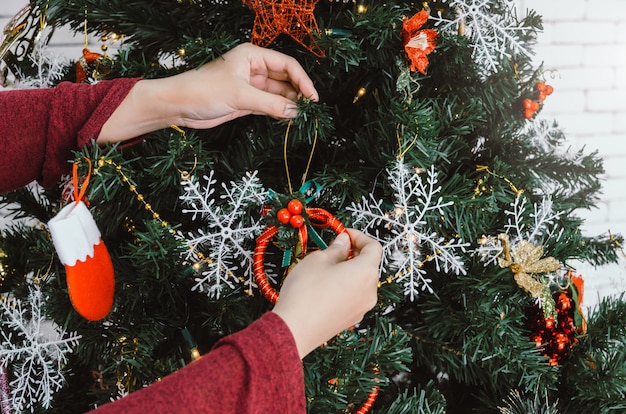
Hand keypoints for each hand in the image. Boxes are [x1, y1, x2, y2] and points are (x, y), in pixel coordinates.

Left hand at [99, 43, 317, 142]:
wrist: (178, 106)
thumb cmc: (202, 90)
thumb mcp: (239, 95)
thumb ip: (270, 103)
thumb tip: (294, 112)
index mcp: (252, 56)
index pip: (286, 64)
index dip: (302, 80)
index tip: (313, 96)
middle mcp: (253, 68)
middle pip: (285, 78)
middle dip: (298, 92)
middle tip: (311, 108)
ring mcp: (250, 86)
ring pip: (278, 93)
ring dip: (290, 103)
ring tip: (302, 115)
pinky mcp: (246, 101)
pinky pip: (269, 105)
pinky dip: (279, 111)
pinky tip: (289, 118)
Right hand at [272, 229, 382, 358]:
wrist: (294, 329)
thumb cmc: (305, 293)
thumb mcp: (318, 260)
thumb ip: (336, 248)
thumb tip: (344, 242)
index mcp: (366, 272)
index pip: (374, 247)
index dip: (360, 236)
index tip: (345, 234)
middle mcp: (370, 291)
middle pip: (368, 266)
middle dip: (353, 254)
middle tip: (333, 249)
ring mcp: (362, 308)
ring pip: (360, 282)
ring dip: (348, 271)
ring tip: (324, 270)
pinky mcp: (351, 319)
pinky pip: (353, 297)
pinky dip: (344, 287)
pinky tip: (323, 288)